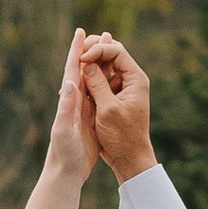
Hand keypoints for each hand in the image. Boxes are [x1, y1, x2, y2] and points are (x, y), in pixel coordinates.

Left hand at [43, 28, 98, 181]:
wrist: (66, 174)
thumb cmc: (63, 154)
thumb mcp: (64, 130)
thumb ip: (66, 108)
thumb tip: (69, 82)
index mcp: (69, 101)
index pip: (72, 70)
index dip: (75, 50)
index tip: (80, 31)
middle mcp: (76, 101)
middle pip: (85, 70)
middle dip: (93, 51)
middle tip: (103, 33)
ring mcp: (84, 110)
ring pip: (95, 81)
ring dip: (103, 64)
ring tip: (112, 49)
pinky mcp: (92, 119)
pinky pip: (101, 95)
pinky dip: (108, 83)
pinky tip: (115, 78)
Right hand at [82, 32, 152, 179]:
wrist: (129, 158)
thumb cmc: (122, 137)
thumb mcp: (108, 110)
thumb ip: (97, 85)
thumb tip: (86, 63)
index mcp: (135, 80)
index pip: (116, 51)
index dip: (97, 49)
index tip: (81, 58)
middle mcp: (130, 80)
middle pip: (111, 53)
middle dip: (93, 50)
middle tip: (76, 51)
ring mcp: (121, 88)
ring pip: (104, 66)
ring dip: (88, 62)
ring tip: (72, 61)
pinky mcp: (112, 97)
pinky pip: (99, 80)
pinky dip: (88, 77)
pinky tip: (74, 78)